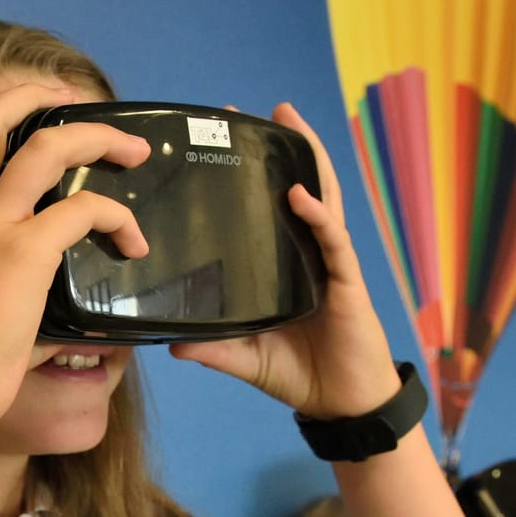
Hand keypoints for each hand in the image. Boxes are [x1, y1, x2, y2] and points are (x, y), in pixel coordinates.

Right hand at [0, 81, 151, 431]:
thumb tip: (28, 300)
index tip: (22, 111)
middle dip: (38, 96)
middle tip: (79, 101)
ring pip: (48, 146)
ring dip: (99, 137)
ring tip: (132, 150)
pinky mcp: (24, 251)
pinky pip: (83, 210)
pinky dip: (117, 218)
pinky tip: (132, 241)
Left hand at [166, 103, 400, 417]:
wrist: (342, 405)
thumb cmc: (302, 375)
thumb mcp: (245, 359)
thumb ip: (212, 348)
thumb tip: (169, 342)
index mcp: (285, 267)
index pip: (266, 210)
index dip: (250, 177)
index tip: (218, 145)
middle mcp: (308, 255)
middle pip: (296, 187)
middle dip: (279, 148)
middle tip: (250, 111)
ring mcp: (330, 263)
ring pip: (321, 198)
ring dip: (307, 156)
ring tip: (288, 119)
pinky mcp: (346, 281)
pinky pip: (331, 240)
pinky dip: (316, 213)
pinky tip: (299, 193)